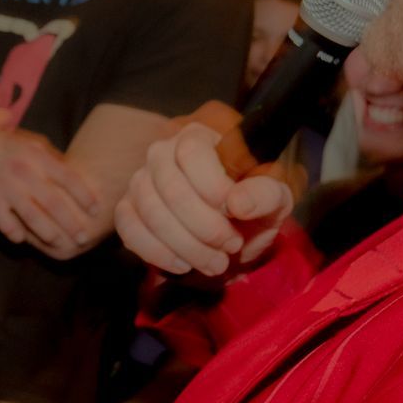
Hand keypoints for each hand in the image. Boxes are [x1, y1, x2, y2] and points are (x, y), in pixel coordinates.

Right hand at [0, 129, 102, 257]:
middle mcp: (23, 171)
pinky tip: (22, 239)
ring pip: (32, 215)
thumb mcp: (31, 144)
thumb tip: (79, 175)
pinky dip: (15, 233)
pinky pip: (6, 223)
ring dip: (48, 232)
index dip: (85, 195)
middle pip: (53, 202)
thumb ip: (52, 158)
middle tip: (84, 237)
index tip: (96, 210)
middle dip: (71, 222)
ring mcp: (5, 186)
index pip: (68, 177)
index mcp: (37, 155)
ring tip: (59, 242)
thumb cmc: (6, 148)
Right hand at [114, 100, 298, 277]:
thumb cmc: (253, 207)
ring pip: (151, 212)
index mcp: (199, 138)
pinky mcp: (127, 209)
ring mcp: (140, 181)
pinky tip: (183, 264)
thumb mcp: (274, 199)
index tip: (234, 213)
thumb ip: (265, 194)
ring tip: (215, 262)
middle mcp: (162, 153)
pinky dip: (157, 252)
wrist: (232, 234)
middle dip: (204, 227)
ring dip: (186, 245)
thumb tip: (238, 203)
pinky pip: (129, 229)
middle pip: (171, 188)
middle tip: (231, 246)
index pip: (192, 152)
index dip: (211, 186)